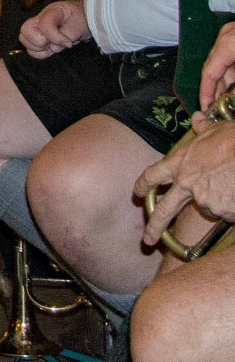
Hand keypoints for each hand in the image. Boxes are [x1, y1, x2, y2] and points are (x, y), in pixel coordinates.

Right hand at [18, 1, 89, 57]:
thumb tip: (55, 47)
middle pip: (25, 31)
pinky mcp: (38, 39)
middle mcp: (39, 19)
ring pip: (25, 42)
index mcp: (51, 12)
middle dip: (40, 42)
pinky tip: (51, 50)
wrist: (85, 20)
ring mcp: (37, 29)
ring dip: (40, 49)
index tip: (69, 43)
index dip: (56, 37)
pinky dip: (40, 53)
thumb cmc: (82, 19)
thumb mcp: (80, 23)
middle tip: (55, 43)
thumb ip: (69, 33)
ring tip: (54, 46)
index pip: (44, 25)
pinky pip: (31, 51)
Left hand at [137, 120, 234, 240]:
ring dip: (218, 202)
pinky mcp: (222, 211)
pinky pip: (228, 212)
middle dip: (154, 226)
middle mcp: (187, 183)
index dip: (143, 184)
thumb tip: (196, 120)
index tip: (135, 193)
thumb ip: (202, 129)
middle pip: (165, 209)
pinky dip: (232, 207)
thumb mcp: (214, 130)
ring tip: (231, 183)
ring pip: (209, 207)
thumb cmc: (233, 140)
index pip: (153, 174)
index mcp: (180, 163)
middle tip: (147, 241)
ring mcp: (204, 199)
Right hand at [199, 22, 234, 108]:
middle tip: (217, 108)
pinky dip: (232, 73)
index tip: (205, 109)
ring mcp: (232, 34)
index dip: (206, 93)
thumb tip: (229, 97)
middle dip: (216, 89)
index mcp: (226, 44)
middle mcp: (225, 37)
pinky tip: (234, 86)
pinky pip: (231, 58)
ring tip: (227, 99)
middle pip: (215, 67)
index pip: (209, 72)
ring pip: (224, 63)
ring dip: (226, 82)